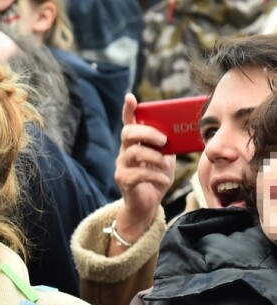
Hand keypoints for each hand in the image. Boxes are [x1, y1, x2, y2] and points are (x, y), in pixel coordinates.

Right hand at [111, 94, 174, 252]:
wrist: (146, 207)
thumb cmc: (155, 179)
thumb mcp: (165, 159)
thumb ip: (168, 146)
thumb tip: (183, 132)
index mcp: (134, 143)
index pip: (128, 122)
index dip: (128, 110)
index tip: (131, 97)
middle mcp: (124, 152)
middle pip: (128, 134)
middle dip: (146, 133)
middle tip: (163, 139)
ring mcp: (122, 166)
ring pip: (134, 153)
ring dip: (154, 157)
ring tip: (166, 166)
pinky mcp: (124, 181)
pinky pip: (139, 174)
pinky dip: (156, 176)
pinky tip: (164, 180)